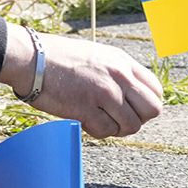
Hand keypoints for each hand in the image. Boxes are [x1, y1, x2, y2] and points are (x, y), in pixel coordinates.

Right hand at [8, 31, 163, 137]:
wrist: (31, 58)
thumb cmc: (60, 58)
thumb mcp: (98, 56)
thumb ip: (118, 73)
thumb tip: (132, 95)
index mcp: (123, 62)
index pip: (156, 90)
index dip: (147, 105)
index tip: (132, 109)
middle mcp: (118, 76)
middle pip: (152, 110)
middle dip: (138, 119)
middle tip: (119, 118)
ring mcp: (104, 92)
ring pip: (131, 125)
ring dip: (117, 128)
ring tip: (100, 120)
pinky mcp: (86, 108)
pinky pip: (106, 131)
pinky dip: (98, 131)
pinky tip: (86, 121)